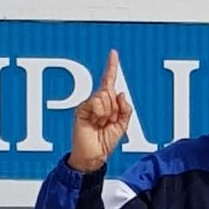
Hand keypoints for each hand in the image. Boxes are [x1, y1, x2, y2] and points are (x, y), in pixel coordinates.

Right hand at [68, 49, 132, 171]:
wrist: (93, 155)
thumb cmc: (105, 143)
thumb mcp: (122, 126)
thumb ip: (125, 109)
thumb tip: (120, 94)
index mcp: (107, 103)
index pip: (109, 81)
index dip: (112, 67)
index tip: (113, 53)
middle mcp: (97, 101)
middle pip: (110, 91)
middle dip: (114, 109)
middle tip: (108, 122)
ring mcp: (89, 104)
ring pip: (105, 97)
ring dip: (107, 113)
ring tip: (100, 124)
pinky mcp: (82, 108)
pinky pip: (97, 102)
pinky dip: (100, 114)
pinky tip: (94, 122)